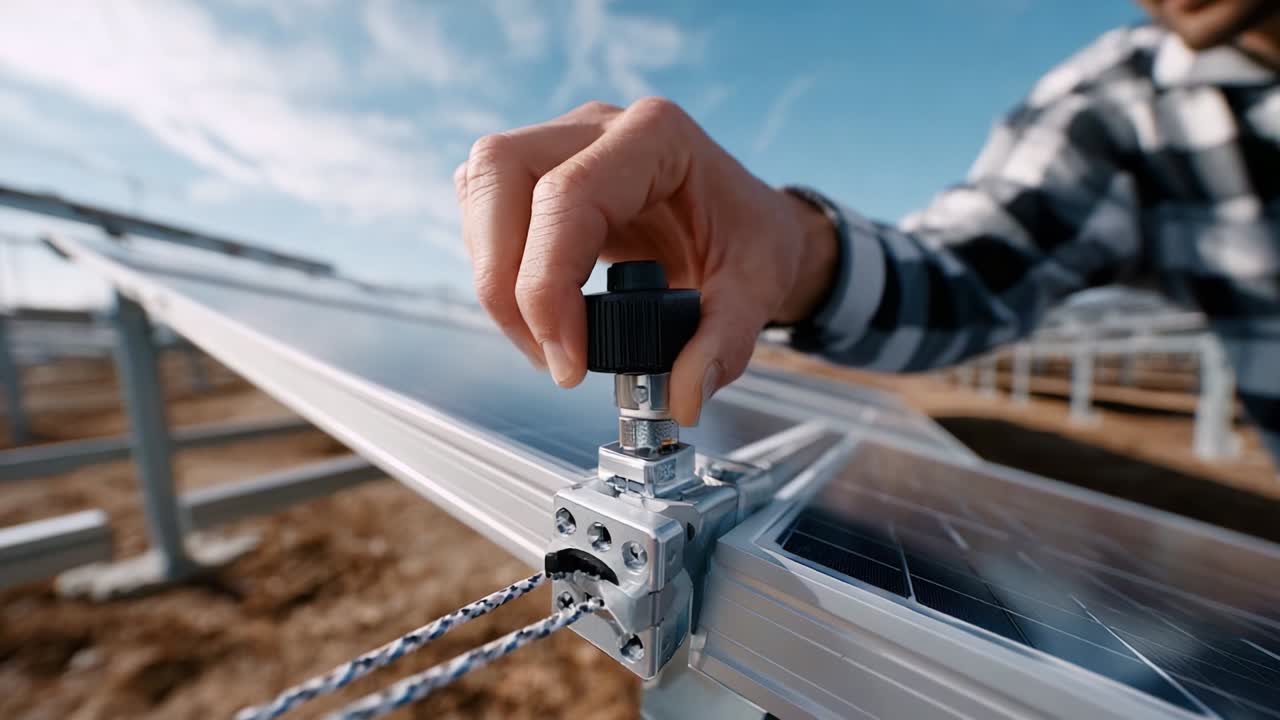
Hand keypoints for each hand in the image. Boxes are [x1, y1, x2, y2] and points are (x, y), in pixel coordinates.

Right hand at [454, 97, 836, 425]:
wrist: (745, 222)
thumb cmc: (750, 238)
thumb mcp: (759, 287)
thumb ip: (725, 342)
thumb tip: (682, 395)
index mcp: (657, 136)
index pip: (567, 195)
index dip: (547, 283)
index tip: (568, 360)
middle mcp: (599, 126)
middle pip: (499, 174)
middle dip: (502, 278)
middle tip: (546, 353)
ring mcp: (562, 141)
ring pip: (480, 189)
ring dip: (494, 277)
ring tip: (548, 340)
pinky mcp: (538, 172)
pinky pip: (485, 207)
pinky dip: (495, 267)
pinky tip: (540, 308)